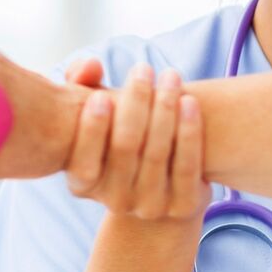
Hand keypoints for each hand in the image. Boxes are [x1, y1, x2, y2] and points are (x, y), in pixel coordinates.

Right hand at [61, 61, 208, 220]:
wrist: (161, 185)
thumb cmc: (118, 137)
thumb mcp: (96, 116)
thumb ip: (82, 85)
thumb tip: (90, 65)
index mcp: (83, 185)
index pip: (83, 162)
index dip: (91, 131)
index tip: (101, 96)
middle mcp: (114, 201)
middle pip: (124, 148)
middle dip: (135, 103)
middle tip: (143, 68)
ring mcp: (150, 206)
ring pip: (157, 153)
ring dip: (165, 108)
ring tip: (170, 76)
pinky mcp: (182, 206)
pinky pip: (187, 165)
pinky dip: (189, 132)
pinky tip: (190, 102)